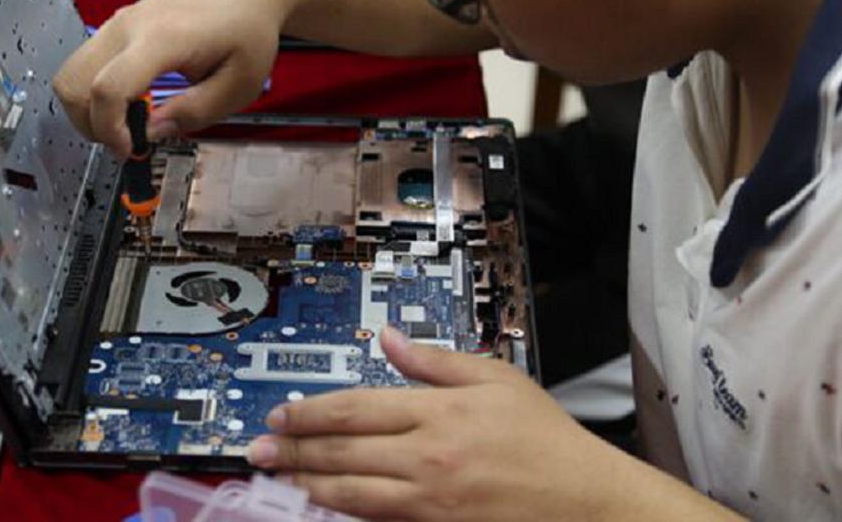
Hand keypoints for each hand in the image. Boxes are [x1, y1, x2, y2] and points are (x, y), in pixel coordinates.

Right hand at [53, 0, 283, 156]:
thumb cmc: (248, 29)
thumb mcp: (238, 86)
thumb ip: (193, 113)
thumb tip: (151, 133)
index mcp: (163, 38)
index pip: (108, 88)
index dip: (111, 129)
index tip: (131, 148)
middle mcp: (130, 25)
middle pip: (74, 83)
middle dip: (92, 124)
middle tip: (127, 141)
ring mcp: (119, 23)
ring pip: (71, 75)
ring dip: (89, 109)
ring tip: (128, 123)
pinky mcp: (118, 27)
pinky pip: (86, 64)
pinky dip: (95, 91)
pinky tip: (131, 102)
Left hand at [245, 327, 626, 521]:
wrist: (582, 500)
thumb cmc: (542, 438)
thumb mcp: (495, 379)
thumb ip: (435, 360)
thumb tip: (390, 339)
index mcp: (438, 412)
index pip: (355, 409)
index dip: (310, 412)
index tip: (281, 412)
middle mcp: (426, 458)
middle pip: (342, 451)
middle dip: (293, 448)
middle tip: (258, 447)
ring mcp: (428, 501)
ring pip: (350, 492)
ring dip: (307, 483)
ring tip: (278, 475)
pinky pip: (377, 520)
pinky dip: (344, 510)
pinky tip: (323, 502)